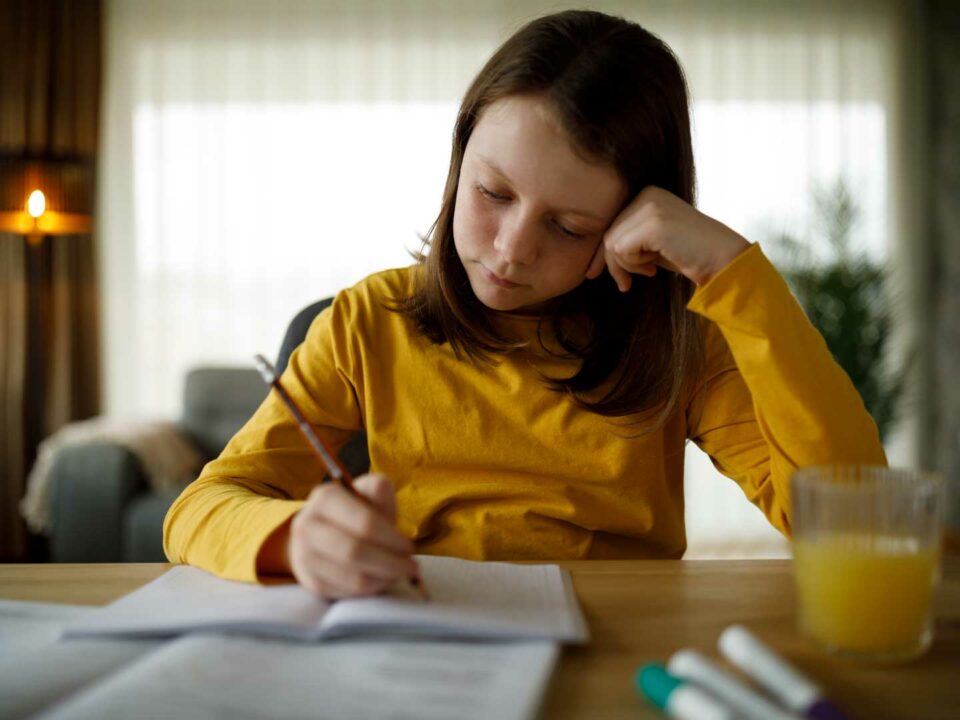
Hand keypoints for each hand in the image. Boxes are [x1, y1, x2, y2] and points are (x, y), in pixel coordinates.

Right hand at [287, 473, 419, 597]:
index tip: (410, 548)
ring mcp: (304, 554)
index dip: (392, 539)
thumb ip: (379, 491)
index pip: (365, 523)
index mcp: (326, 497)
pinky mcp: (309, 580)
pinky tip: (381, 580)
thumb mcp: (369, 493)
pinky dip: (369, 590)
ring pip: (351, 577)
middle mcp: (307, 524)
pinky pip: (345, 592)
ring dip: (383, 579)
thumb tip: (382, 500)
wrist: (323, 531)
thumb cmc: (356, 511)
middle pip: (355, 552)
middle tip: (410, 567)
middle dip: (390, 563)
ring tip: (398, 574)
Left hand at [586, 186, 749, 289]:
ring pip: (612, 244)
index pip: (611, 224)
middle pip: (608, 234)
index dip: (602, 253)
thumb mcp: (651, 243)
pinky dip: (634, 265)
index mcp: (647, 194)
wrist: (721, 259)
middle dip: (613, 264)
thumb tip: (594, 261)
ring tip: (650, 270)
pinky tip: (654, 268)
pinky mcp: (653, 223)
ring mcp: (650, 206)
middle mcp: (647, 194)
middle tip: (625, 284)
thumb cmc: (687, 254)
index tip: (595, 273)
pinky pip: (621, 250)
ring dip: (628, 266)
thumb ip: (627, 241)